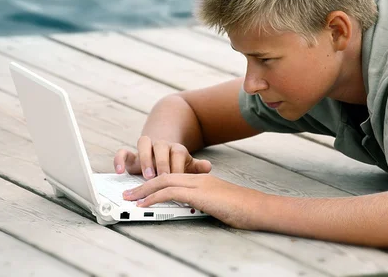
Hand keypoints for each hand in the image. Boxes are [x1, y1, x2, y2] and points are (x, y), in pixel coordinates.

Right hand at [113, 136, 211, 178]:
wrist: (163, 149)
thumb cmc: (176, 162)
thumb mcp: (188, 165)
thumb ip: (197, 166)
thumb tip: (208, 166)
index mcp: (175, 148)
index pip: (178, 153)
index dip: (177, 165)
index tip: (177, 178)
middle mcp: (160, 145)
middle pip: (161, 147)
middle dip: (162, 163)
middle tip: (162, 178)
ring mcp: (146, 148)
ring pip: (143, 143)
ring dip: (145, 158)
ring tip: (147, 175)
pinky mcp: (132, 154)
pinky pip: (123, 152)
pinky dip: (119, 159)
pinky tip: (119, 171)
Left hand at [123, 173, 265, 229]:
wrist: (258, 207)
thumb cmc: (243, 210)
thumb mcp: (219, 204)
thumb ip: (204, 203)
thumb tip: (192, 210)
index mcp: (202, 180)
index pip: (174, 177)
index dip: (156, 183)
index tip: (142, 192)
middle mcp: (198, 178)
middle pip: (164, 175)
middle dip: (144, 184)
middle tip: (128, 193)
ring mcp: (199, 184)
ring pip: (164, 181)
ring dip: (143, 190)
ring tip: (129, 198)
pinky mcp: (199, 194)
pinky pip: (170, 192)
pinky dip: (154, 197)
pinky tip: (144, 204)